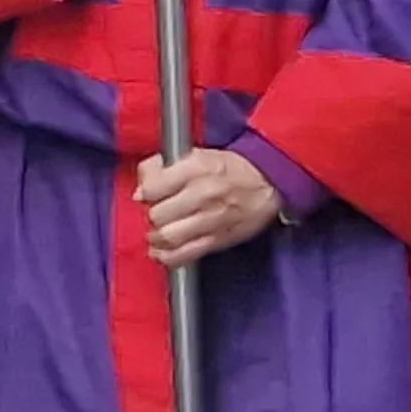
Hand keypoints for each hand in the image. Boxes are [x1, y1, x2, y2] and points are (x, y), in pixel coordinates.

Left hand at [138, 148, 281, 267]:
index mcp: (195, 168)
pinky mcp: (219, 240)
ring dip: (156, 237)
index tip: (146, 194)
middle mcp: (202, 194)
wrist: (269, 182)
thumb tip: (141, 187)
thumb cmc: (232, 168)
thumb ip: (165, 166)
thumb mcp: (198, 154)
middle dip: (152, 215)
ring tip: (157, 233)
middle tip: (156, 213)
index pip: (153, 186)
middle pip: (158, 214)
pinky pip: (186, 255)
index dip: (145, 192)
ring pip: (168, 237)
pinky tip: (161, 252)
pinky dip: (168, 257)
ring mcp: (211, 219)